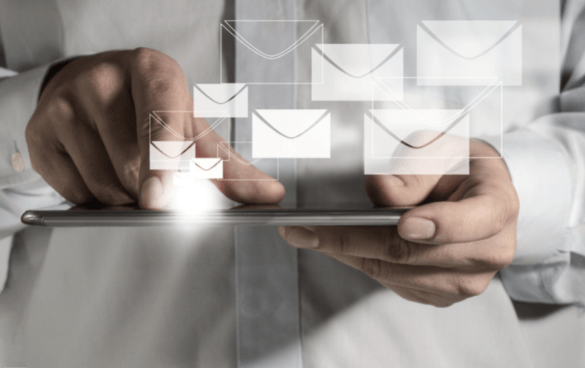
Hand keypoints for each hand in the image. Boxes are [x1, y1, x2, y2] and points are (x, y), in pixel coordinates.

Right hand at [26, 48, 283, 207]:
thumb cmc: (150, 108)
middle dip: (151, 189)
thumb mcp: (190, 126)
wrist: (90, 85)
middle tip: (158, 185)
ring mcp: (65, 104)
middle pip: (132, 163)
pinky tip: (99, 172)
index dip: (163, 156)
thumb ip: (228, 163)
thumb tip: (270, 194)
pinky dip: (94, 197)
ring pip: (104, 184)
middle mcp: (102, 79)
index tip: (160, 195)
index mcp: (151, 70)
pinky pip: (74, 191)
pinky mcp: (40, 132)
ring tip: (129, 174)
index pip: (161, 115)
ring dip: (125, 198)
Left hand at [278, 141, 518, 306]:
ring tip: (307, 233)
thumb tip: (383, 192)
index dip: (438, 225)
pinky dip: (359, 262)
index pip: (473, 222)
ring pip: (394, 272)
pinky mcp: (440, 294)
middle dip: (352, 240)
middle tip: (305, 229)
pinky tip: (337, 244)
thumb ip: (414, 168)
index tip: (404, 222)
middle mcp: (489, 251)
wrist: (474, 196)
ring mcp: (466, 280)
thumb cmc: (457, 166)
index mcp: (498, 207)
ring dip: (346, 253)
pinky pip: (391, 283)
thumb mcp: (439, 148)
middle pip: (414, 253)